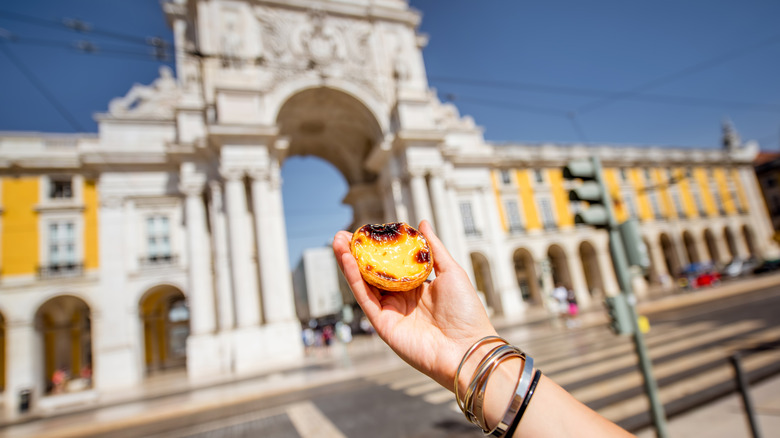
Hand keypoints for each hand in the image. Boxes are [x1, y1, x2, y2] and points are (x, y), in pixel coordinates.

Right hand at [332, 220, 496, 390]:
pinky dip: (354, 279)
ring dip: (349, 263)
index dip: (378, 248)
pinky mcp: (383, 324)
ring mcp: (391, 311)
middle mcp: (401, 299)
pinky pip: (365, 298)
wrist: (467, 348)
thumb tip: (421, 223)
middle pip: (373, 273)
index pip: (392, 264)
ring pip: (364, 284)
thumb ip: (433, 248)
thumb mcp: (452, 271)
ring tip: (338, 241)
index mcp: (418, 287)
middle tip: (344, 234)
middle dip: (357, 253)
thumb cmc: (466, 311)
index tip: (367, 230)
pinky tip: (347, 259)